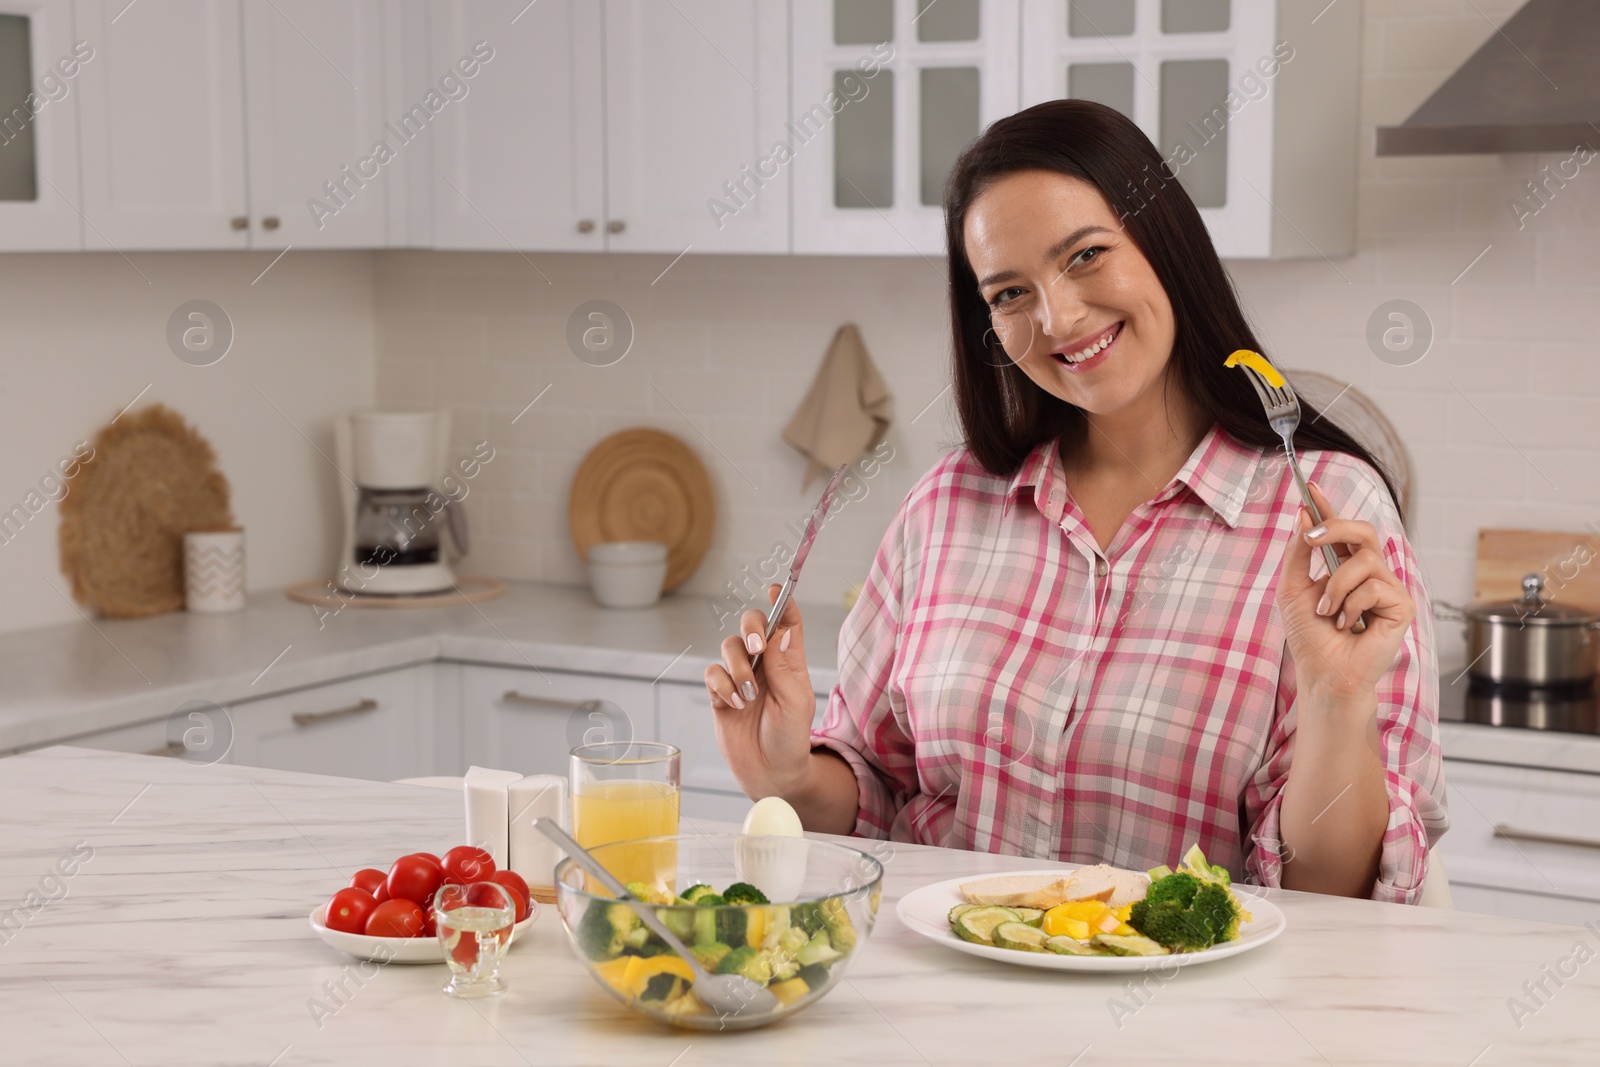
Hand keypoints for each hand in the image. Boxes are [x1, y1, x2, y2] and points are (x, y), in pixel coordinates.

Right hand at [703, 585, 818, 798]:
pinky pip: (712, 673)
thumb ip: (784, 667)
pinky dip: (722, 685)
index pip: (787, 622)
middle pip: (752, 625)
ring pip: (728, 647)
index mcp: (789, 661)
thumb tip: (780, 632)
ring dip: (737, 667)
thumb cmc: (790, 738)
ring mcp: (740, 677)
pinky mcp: (720, 693)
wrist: (770, 772)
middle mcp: (764, 664)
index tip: (777, 589)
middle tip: (756, 646)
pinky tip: (734, 703)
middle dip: (751, 627)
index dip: (782, 602)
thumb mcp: (796, 702)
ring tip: (748, 694)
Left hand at [1274, 482, 1415, 700]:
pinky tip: (1349, 625)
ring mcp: (1387, 588)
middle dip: (1335, 528)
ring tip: (1328, 613)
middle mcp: (1368, 573)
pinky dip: (1352, 606)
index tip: (1309, 485)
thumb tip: (1302, 517)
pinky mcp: (1402, 606)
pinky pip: (1375, 587)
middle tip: (1311, 538)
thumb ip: (1297, 554)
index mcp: (1342, 567)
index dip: (1326, 507)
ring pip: (1365, 561)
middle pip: (1363, 531)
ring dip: (1336, 587)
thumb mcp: (1292, 590)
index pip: (1339, 530)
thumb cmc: (1310, 637)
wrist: (1324, 672)